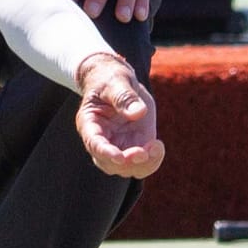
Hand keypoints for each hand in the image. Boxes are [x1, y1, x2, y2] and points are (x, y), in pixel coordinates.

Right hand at [74, 53, 163, 177]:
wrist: (117, 81)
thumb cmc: (110, 78)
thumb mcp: (116, 81)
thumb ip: (124, 96)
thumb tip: (139, 112)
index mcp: (89, 123)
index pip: (94, 143)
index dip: (105, 152)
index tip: (120, 157)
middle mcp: (102, 140)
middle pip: (109, 164)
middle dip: (127, 162)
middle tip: (143, 152)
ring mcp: (118, 145)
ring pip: (126, 169)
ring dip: (142, 165)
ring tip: (156, 148)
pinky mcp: (135, 144)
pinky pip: (142, 162)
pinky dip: (152, 160)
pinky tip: (158, 147)